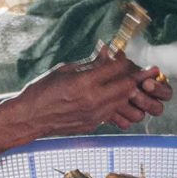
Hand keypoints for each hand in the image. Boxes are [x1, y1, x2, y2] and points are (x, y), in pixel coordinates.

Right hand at [15, 46, 170, 137]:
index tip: (128, 57)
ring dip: (129, 92)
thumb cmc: (43, 90)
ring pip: (123, 102)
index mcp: (84, 82)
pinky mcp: (92, 124)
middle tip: (146, 71)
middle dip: (136, 78)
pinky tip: (116, 97)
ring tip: (134, 84)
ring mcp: (94, 115)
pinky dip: (117, 103)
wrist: (31, 117)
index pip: (115, 69)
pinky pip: (112, 113)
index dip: (124, 61)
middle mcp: (92, 100)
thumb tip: (108, 52)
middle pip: (125, 87)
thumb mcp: (66, 70)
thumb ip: (90, 64)